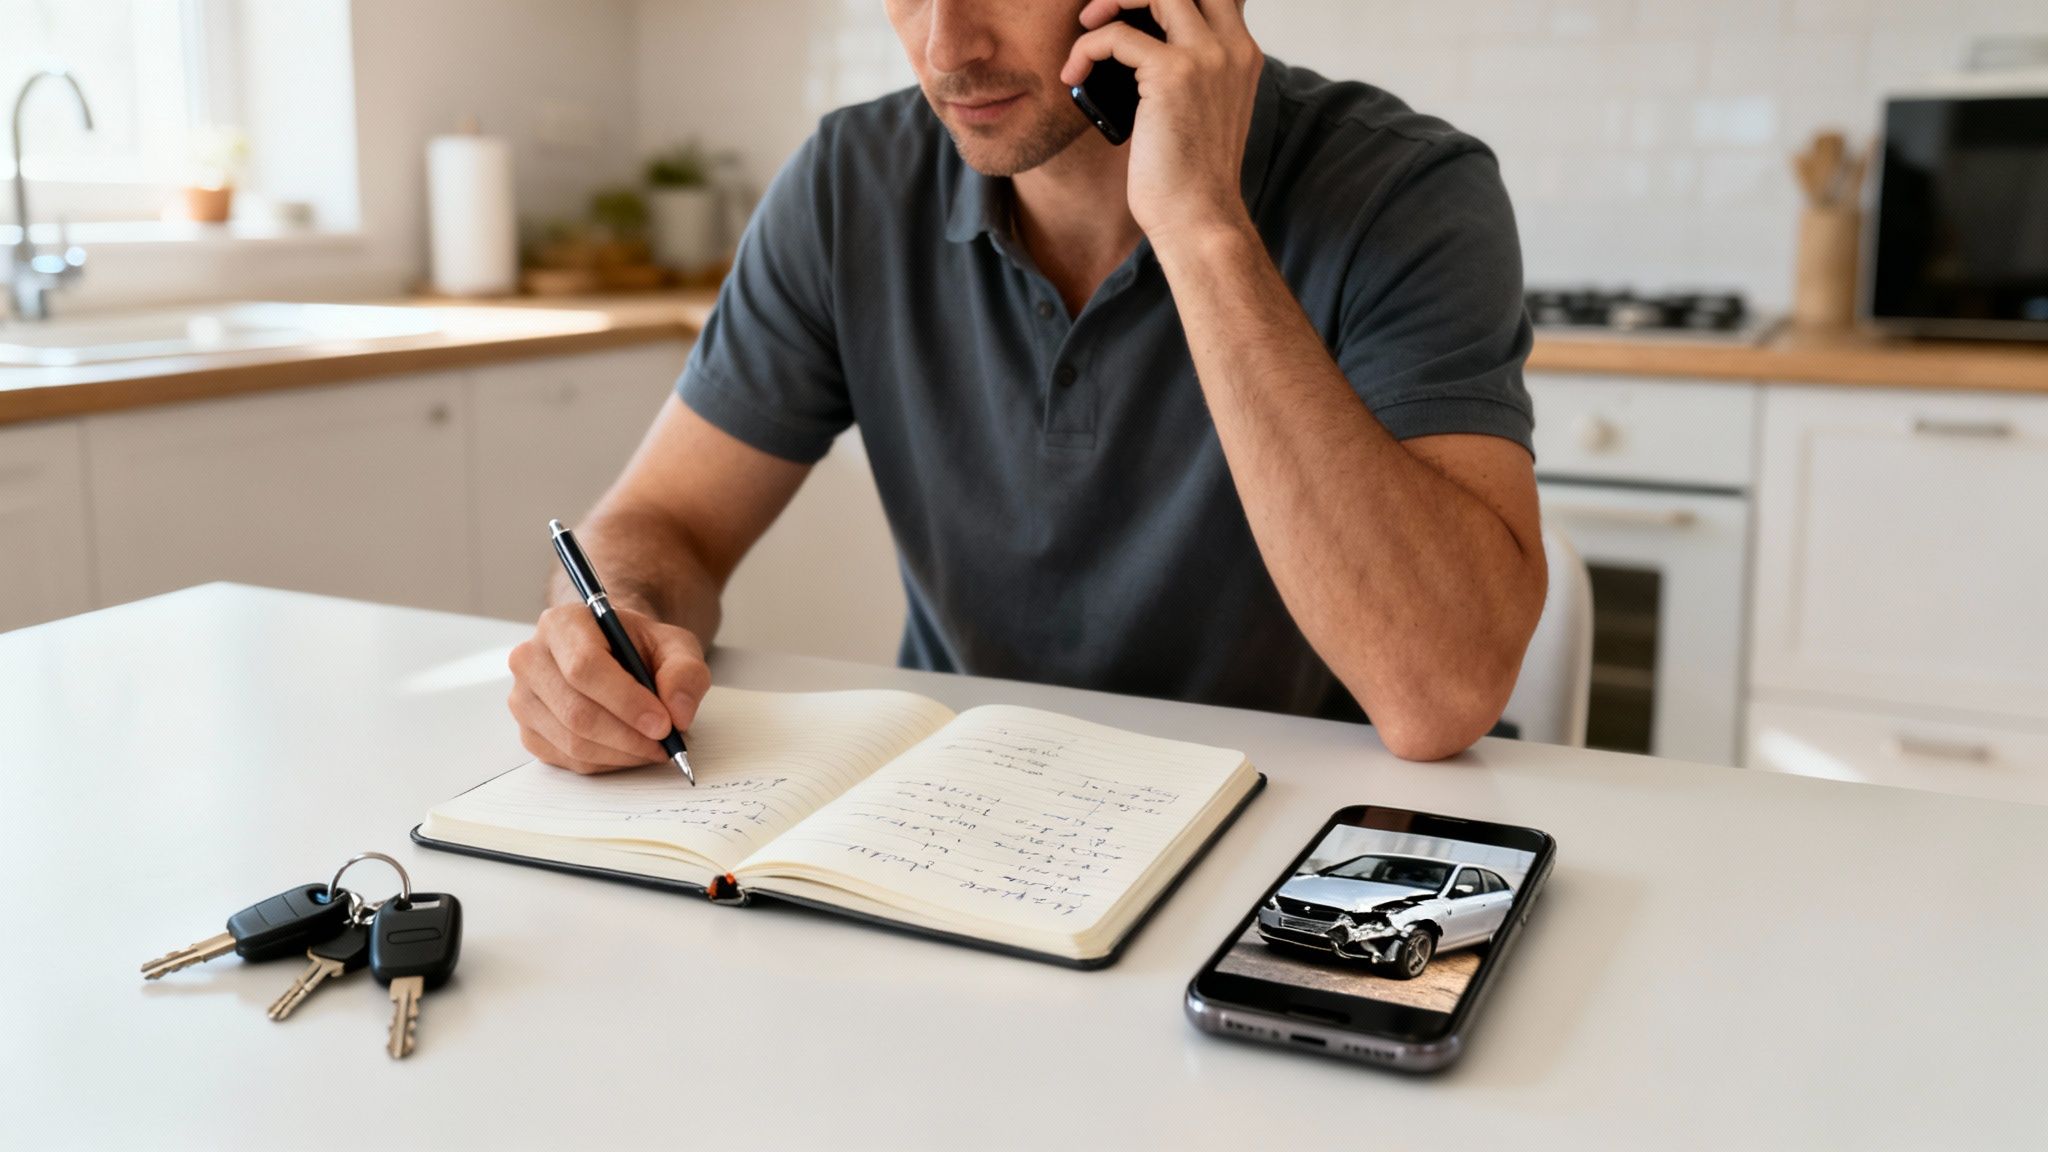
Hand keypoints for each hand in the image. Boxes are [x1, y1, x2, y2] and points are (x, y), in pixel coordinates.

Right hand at [506, 602, 711, 774]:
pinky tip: (629, 749)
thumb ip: (685, 671)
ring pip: (573, 742)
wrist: (614, 653)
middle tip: (665, 743)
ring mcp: (524, 698)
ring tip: (653, 746)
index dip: (626, 701)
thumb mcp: (674, 645)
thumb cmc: (637, 647)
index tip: (663, 723)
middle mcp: (532, 659)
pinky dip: (607, 762)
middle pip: (577, 712)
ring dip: (622, 753)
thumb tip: (678, 713)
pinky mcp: (529, 732)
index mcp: (562, 624)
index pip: (585, 667)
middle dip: (628, 736)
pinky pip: (567, 760)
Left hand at [1061, 0, 1262, 245]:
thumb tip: (1137, 51)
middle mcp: (1231, 48)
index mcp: (1241, 55)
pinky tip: (1074, 75)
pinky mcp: (1173, 74)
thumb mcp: (1200, 113)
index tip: (1133, 12)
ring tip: (1088, 27)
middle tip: (1106, 14)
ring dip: (1112, 1)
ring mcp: (1206, 57)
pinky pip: (1116, 35)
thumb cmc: (1189, 178)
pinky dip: (1088, 48)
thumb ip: (1186, 75)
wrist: (1198, 218)